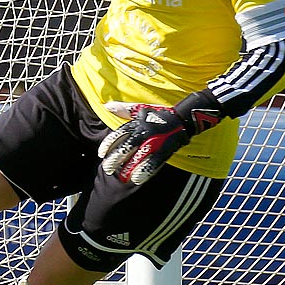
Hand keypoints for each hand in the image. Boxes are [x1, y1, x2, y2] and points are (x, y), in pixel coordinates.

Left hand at [98, 95, 221, 183]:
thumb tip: (107, 105)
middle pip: (128, 146)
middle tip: (108, 168)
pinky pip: (155, 162)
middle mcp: (145, 132)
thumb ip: (123, 109)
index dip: (109, 144)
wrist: (183, 117)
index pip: (120, 134)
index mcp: (137, 123)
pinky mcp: (167, 149)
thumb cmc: (158, 114)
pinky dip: (147, 171)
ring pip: (141, 156)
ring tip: (122, 178)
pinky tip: (138, 179)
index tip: (101, 153)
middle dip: (117, 158)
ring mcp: (156, 141)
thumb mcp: (140, 109)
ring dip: (131, 167)